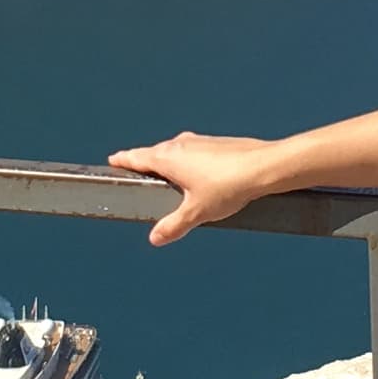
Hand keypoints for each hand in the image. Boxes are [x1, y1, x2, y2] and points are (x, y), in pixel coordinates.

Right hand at [109, 132, 287, 245]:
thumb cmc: (228, 186)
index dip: (123, 161)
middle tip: (137, 173)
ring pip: (175, 151)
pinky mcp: (216, 143)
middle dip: (145, 163)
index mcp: (168, 157)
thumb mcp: (196, 212)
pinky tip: (198, 177)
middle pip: (154, 153)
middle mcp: (180, 143)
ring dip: (169, 163)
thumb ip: (173, 225)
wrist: (264, 167)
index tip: (113, 161)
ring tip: (168, 180)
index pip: (136, 157)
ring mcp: (199, 141)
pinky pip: (193, 152)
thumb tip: (155, 237)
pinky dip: (188, 162)